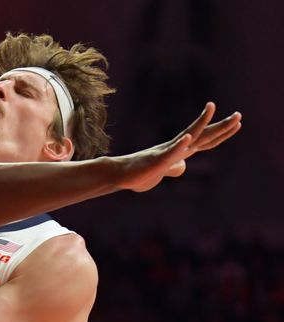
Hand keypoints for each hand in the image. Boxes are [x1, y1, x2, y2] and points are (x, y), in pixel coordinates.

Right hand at [117, 102, 240, 191]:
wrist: (121, 174)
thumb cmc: (140, 172)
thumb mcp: (163, 170)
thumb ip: (173, 166)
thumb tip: (181, 166)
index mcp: (179, 150)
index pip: (205, 140)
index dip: (222, 132)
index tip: (237, 122)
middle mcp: (175, 147)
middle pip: (202, 136)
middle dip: (221, 126)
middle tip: (239, 115)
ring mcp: (166, 153)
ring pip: (186, 137)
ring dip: (200, 124)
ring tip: (211, 109)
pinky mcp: (155, 161)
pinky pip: (168, 153)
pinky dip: (178, 145)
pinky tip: (187, 139)